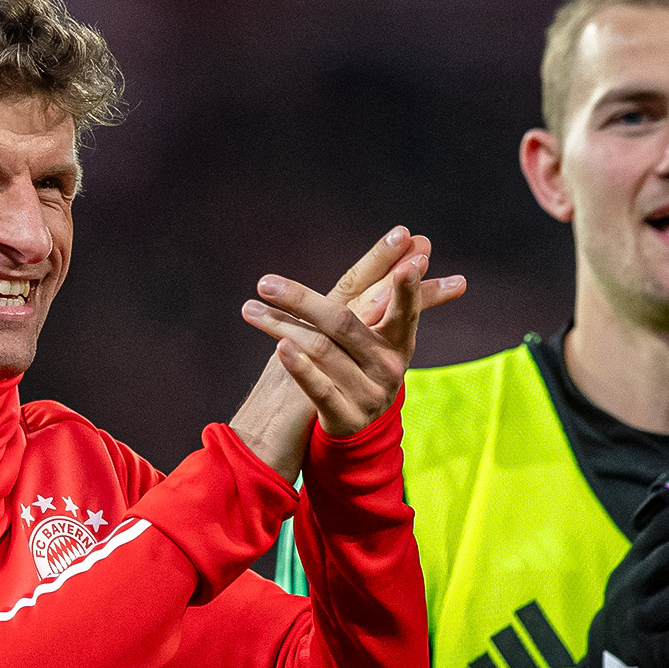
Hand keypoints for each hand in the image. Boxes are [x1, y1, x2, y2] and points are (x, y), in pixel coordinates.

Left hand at [230, 227, 464, 477]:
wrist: (355, 429)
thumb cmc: (361, 366)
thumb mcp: (378, 333)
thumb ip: (387, 290)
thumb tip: (417, 238)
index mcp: (400, 341)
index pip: (404, 309)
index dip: (407, 289)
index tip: (409, 265)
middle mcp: (390, 367)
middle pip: (344, 323)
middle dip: (302, 300)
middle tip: (265, 282)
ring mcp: (370, 394)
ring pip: (322, 351)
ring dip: (281, 327)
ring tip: (251, 309)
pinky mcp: (347, 418)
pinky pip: (320, 389)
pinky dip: (300, 368)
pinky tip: (280, 349)